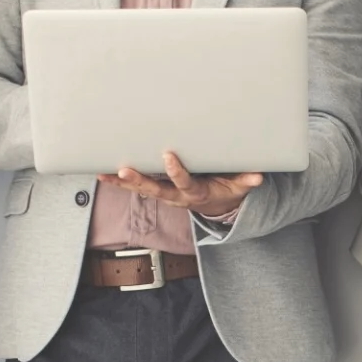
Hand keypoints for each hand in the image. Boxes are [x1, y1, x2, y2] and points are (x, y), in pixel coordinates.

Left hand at [98, 151, 263, 218]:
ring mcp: (165, 194)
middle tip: (124, 170)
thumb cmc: (227, 190)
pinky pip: (137, 186)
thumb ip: (246, 181)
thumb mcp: (239, 188)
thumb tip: (258, 177)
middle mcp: (177, 196)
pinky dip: (121, 181)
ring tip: (104, 174)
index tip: (169, 155)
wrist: (217, 206)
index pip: (185, 182)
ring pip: (142, 189)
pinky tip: (104, 174)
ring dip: (123, 182)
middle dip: (140, 180)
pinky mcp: (157, 190)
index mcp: (196, 193)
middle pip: (156, 190)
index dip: (176, 171)